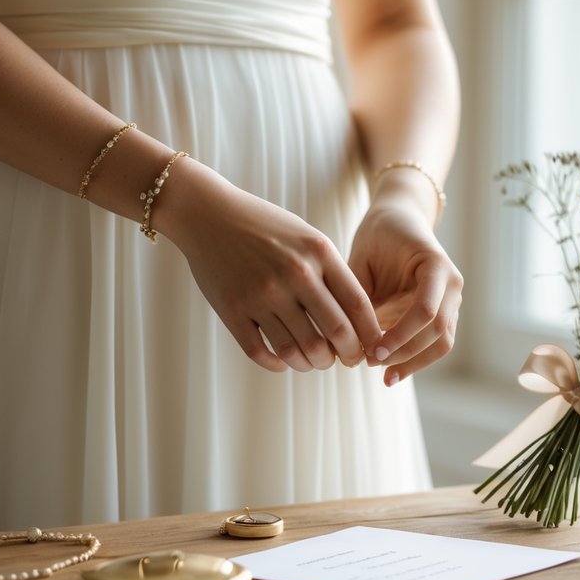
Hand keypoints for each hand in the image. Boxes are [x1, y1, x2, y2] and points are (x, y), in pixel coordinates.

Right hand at [165, 162, 383, 371]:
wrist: (208, 214)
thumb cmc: (265, 227)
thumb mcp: (306, 237)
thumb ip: (331, 272)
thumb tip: (357, 321)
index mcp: (319, 253)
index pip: (358, 305)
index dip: (370, 335)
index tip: (371, 348)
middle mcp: (294, 274)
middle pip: (335, 333)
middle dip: (347, 355)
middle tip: (345, 360)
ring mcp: (262, 294)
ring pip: (300, 350)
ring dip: (313, 364)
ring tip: (314, 361)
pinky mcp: (233, 310)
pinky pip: (262, 353)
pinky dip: (279, 364)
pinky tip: (284, 361)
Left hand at [348, 196, 462, 385]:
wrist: (399, 218)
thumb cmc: (378, 234)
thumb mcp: (364, 258)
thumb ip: (362, 296)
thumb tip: (352, 340)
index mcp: (436, 264)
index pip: (427, 309)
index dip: (400, 335)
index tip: (373, 350)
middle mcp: (451, 284)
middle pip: (438, 331)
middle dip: (404, 353)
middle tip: (370, 362)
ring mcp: (452, 300)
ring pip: (442, 343)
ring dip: (414, 362)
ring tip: (384, 377)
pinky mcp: (443, 312)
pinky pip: (435, 342)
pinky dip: (415, 359)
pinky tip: (392, 372)